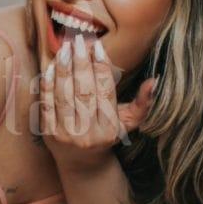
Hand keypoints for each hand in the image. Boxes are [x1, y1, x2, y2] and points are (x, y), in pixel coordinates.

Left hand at [39, 34, 157, 170]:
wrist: (81, 164)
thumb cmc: (107, 135)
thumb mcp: (129, 123)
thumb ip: (143, 103)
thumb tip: (155, 81)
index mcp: (110, 127)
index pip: (106, 91)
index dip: (102, 66)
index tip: (97, 45)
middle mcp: (89, 132)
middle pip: (84, 91)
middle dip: (81, 63)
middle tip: (78, 40)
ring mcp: (66, 133)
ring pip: (64, 95)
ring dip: (63, 69)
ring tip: (65, 48)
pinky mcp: (48, 133)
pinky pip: (47, 104)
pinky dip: (48, 84)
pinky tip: (51, 66)